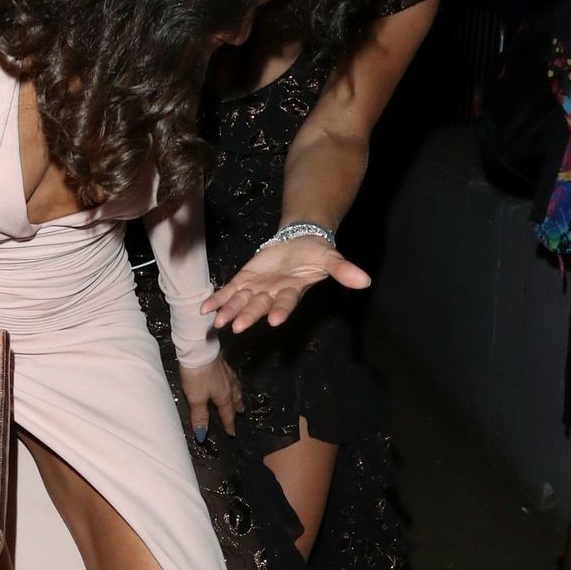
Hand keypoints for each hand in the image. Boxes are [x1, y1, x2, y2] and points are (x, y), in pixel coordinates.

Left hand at [179, 354, 242, 441]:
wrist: (199, 349)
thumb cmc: (198, 376)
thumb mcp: (196, 399)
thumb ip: (200, 416)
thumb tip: (202, 436)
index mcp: (224, 396)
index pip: (227, 413)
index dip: (229, 424)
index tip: (232, 434)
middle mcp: (228, 385)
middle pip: (234, 399)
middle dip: (237, 407)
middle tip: (241, 412)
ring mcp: (226, 373)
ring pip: (235, 387)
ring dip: (237, 394)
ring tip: (238, 398)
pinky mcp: (222, 363)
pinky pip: (231, 377)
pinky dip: (233, 382)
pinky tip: (230, 378)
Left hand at [201, 236, 370, 333]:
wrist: (300, 241)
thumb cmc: (316, 252)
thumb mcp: (330, 258)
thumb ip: (343, 270)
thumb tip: (365, 280)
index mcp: (293, 290)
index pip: (287, 302)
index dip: (281, 310)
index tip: (275, 321)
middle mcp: (273, 293)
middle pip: (260, 306)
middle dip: (249, 315)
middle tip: (237, 327)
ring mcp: (257, 288)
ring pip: (242, 302)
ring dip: (229, 311)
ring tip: (218, 323)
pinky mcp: (245, 279)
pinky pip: (229, 291)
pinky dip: (218, 299)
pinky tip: (205, 309)